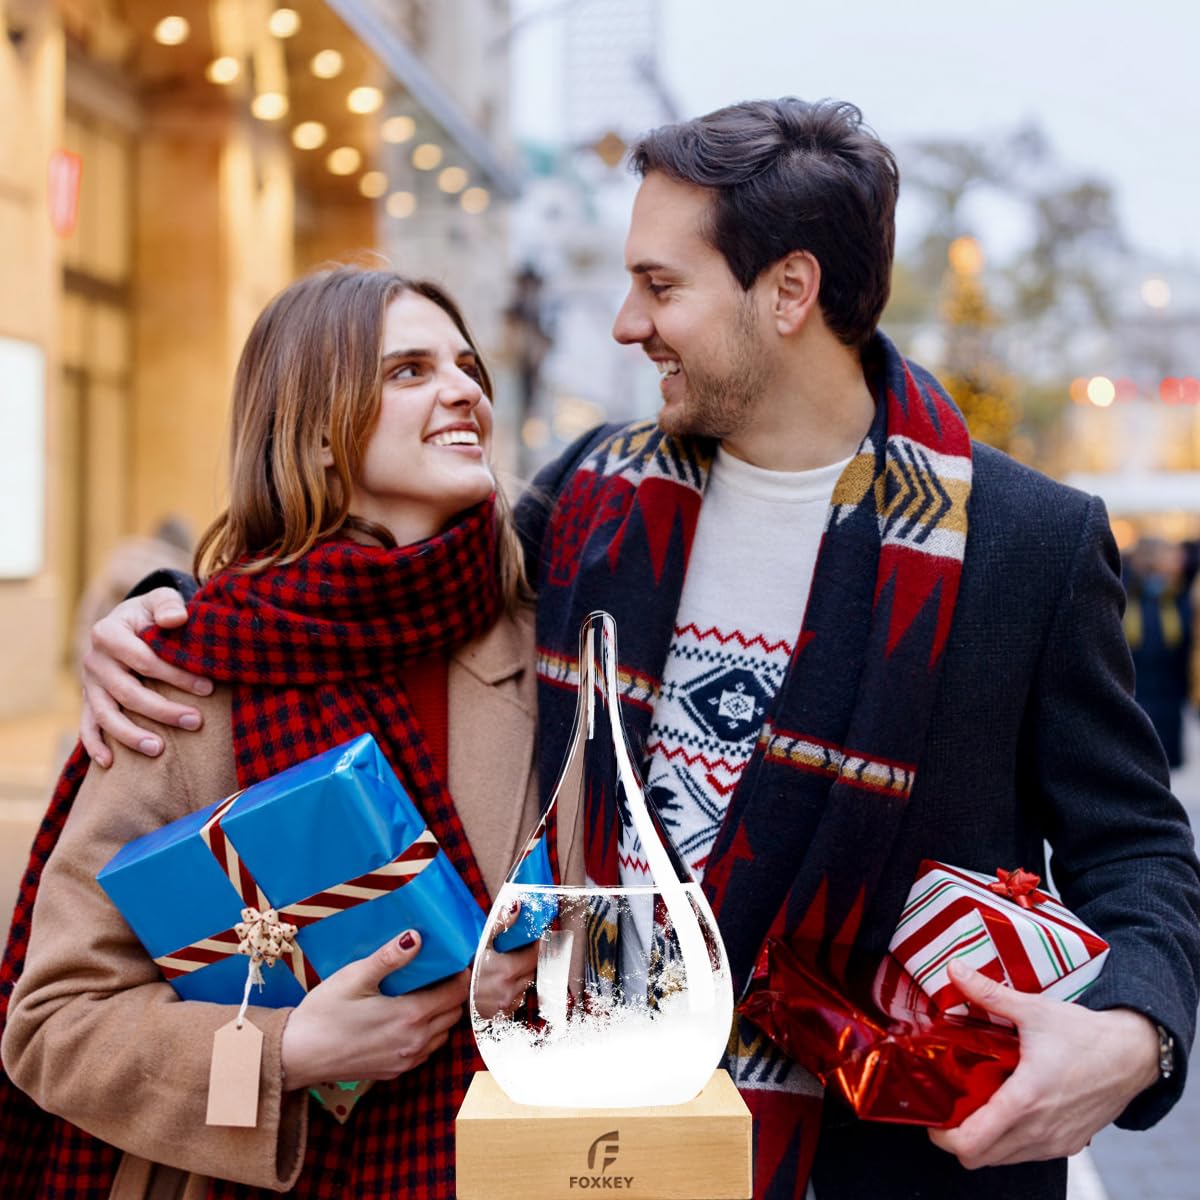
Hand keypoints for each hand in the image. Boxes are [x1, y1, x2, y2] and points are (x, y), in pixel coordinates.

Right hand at [80, 588, 212, 764]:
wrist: (128, 622)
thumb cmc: (151, 613)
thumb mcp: (160, 599)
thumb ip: (168, 604)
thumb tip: (176, 619)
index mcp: (108, 633)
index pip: (143, 660)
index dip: (176, 675)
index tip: (208, 687)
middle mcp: (94, 660)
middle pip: (127, 692)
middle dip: (163, 710)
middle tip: (196, 722)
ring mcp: (88, 684)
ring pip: (106, 715)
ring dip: (131, 735)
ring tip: (160, 750)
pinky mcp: (88, 701)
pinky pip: (87, 726)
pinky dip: (95, 745)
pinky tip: (111, 762)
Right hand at [280, 931, 468, 1090]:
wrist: (295, 1056)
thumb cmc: (322, 1014)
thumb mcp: (354, 977)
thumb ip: (389, 958)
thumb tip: (417, 937)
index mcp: (409, 1017)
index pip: (456, 994)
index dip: (460, 975)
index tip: (453, 961)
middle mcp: (414, 1043)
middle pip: (453, 1014)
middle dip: (453, 993)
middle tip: (440, 973)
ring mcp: (405, 1061)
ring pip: (442, 1035)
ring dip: (442, 1015)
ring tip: (425, 993)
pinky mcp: (394, 1072)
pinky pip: (425, 1051)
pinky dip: (428, 1034)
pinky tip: (409, 1019)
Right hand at [471, 901, 538, 1018]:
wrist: (441, 998)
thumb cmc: (460, 967)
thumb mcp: (479, 941)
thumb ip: (500, 923)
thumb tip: (517, 906)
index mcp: (507, 971)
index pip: (535, 954)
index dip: (533, 943)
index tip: (529, 936)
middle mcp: (509, 991)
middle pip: (531, 969)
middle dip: (526, 957)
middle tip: (513, 949)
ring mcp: (506, 1005)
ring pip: (525, 984)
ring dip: (520, 974)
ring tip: (503, 965)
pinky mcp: (502, 1014)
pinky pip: (516, 997)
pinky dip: (512, 988)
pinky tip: (498, 981)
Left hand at [929, 959, 1160, 1167]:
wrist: (1134, 1055)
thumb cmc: (1086, 1035)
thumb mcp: (1033, 1010)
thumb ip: (989, 993)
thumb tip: (954, 969)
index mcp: (1025, 1100)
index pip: (972, 1142)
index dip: (944, 1136)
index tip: (933, 1116)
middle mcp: (1039, 1130)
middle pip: (980, 1158)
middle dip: (957, 1139)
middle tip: (948, 1109)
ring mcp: (1056, 1142)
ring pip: (1003, 1160)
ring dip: (983, 1141)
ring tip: (974, 1108)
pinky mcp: (1069, 1144)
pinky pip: (1027, 1155)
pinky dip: (1009, 1142)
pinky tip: (1005, 1111)